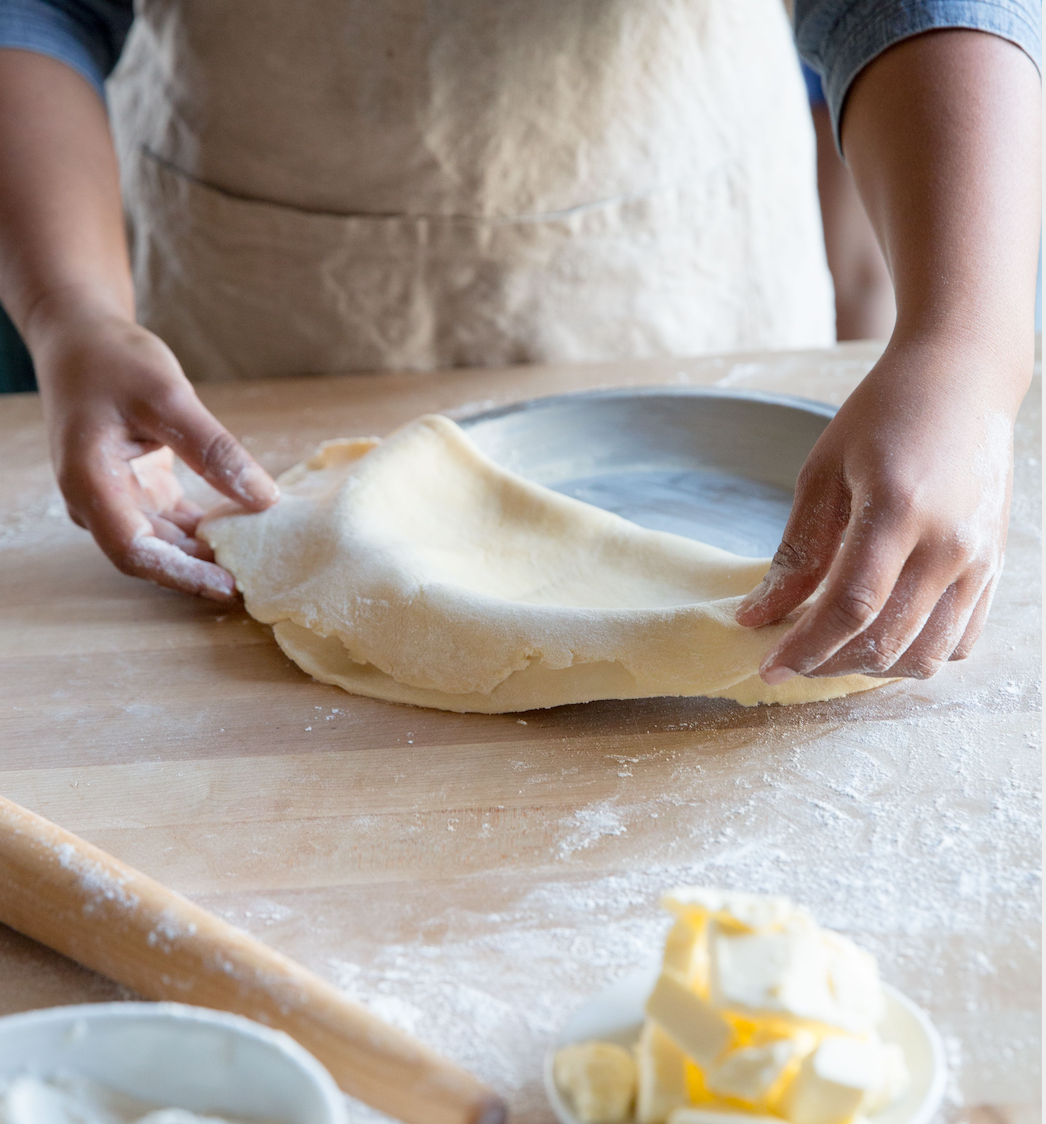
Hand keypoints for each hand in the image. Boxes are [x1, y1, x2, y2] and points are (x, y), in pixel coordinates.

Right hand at [34, 307, 277, 599]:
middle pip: (153, 555)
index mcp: (91, 483)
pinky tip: (245, 532)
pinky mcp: (138, 491)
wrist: (81, 337)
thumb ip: (215, 449)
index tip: (228, 587)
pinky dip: (207, 531)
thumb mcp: (169, 397)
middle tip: (259, 583)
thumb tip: (264, 497)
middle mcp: (99, 501)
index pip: (135, 551)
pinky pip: (174, 524)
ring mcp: (118, 499)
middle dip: (202, 573)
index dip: (182, 575)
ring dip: (208, 555)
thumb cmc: (113, 359)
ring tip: (259, 563)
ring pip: (166, 544)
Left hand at [735, 335, 1021, 681]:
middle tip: (791, 658)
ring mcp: (980, 560)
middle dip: (828, 665)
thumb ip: (796, 551)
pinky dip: (917, 653)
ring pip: (927, 655)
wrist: (963, 381)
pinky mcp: (995, 566)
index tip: (767, 667)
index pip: (849, 610)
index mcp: (898, 511)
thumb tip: (756, 615)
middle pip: (886, 642)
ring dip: (872, 668)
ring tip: (832, 648)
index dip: (804, 648)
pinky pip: (961, 640)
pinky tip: (879, 634)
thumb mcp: (823, 473)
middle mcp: (949, 544)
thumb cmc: (884, 415)